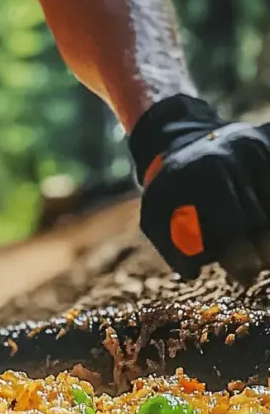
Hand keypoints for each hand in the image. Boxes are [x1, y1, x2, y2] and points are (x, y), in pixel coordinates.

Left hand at [129, 95, 269, 282]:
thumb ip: (170, 247)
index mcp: (204, 175)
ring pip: (269, 204)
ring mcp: (255, 147)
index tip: (248, 275)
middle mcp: (233, 156)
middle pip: (258, 217)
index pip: (231, 224)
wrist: (183, 139)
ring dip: (267, 229)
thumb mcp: (155, 215)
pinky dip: (267, 206)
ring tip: (258, 245)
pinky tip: (259, 222)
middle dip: (260, 248)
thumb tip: (193, 273)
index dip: (240, 254)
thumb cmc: (169, 189)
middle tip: (258, 266)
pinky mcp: (268, 142)